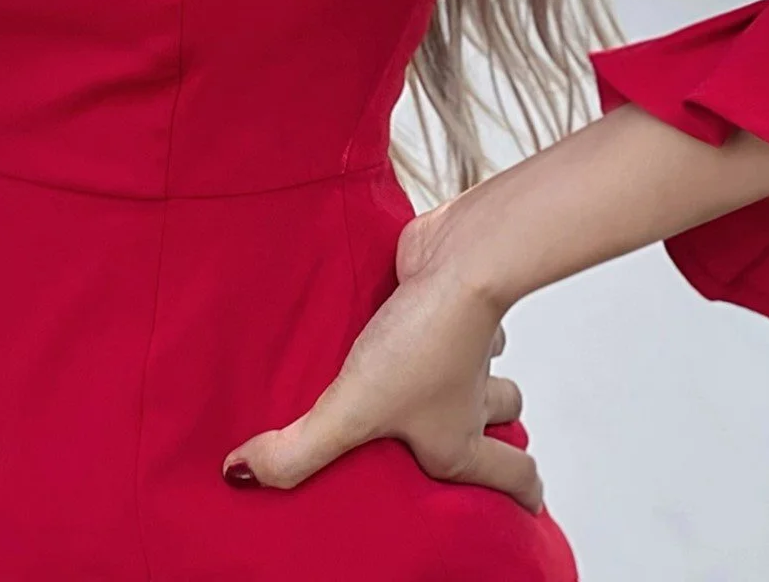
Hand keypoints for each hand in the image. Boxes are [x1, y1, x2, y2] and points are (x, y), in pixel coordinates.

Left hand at [220, 199, 544, 513]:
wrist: (458, 259)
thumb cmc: (420, 343)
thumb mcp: (352, 409)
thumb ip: (300, 449)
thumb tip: (242, 475)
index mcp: (460, 441)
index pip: (512, 480)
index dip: (521, 497)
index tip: (526, 510)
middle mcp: (471, 398)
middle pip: (506, 425)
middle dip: (501, 437)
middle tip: (483, 445)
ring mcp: (466, 349)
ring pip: (489, 371)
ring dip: (477, 379)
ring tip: (442, 388)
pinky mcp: (448, 303)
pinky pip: (461, 319)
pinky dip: (448, 321)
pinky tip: (410, 319)